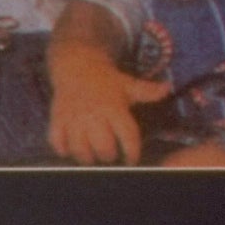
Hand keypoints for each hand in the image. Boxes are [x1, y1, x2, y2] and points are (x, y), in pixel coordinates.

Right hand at [46, 51, 170, 165]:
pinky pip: (56, 140)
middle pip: (103, 148)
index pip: (127, 136)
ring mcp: (74, 118)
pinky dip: (62, 149)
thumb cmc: (106, 79)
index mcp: (114, 108)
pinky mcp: (58, 118)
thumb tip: (168, 88)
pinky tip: (68, 150)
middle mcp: (94, 115)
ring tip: (91, 157)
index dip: (132, 152)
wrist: (76, 65)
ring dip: (86, 157)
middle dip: (108, 156)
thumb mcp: (128, 84)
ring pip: (80, 149)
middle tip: (110, 156)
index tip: (131, 159)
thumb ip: (148, 91)